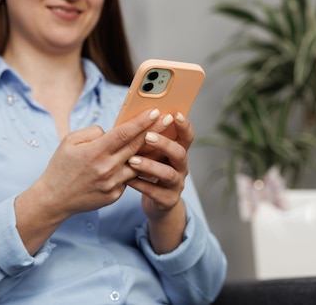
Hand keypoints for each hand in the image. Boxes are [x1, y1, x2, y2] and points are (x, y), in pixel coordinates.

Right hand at [15, 109, 160, 253]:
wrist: (54, 199)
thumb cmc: (60, 167)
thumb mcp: (69, 141)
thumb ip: (92, 132)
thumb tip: (112, 131)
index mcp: (95, 152)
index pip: (124, 133)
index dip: (142, 122)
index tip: (155, 112)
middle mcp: (106, 168)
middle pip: (137, 146)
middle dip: (154, 131)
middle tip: (168, 119)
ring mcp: (112, 184)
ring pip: (138, 164)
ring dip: (150, 151)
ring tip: (162, 139)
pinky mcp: (114, 195)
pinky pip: (128, 178)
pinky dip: (133, 169)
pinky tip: (141, 162)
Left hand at [125, 112, 192, 252]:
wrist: (156, 202)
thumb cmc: (150, 170)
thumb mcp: (152, 154)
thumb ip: (148, 139)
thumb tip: (132, 118)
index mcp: (178, 152)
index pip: (187, 137)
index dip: (184, 126)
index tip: (175, 114)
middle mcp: (181, 167)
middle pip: (179, 153)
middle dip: (164, 144)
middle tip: (147, 136)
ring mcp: (177, 185)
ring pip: (168, 174)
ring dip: (150, 166)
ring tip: (132, 160)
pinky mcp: (168, 200)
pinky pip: (155, 192)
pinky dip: (141, 185)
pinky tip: (128, 179)